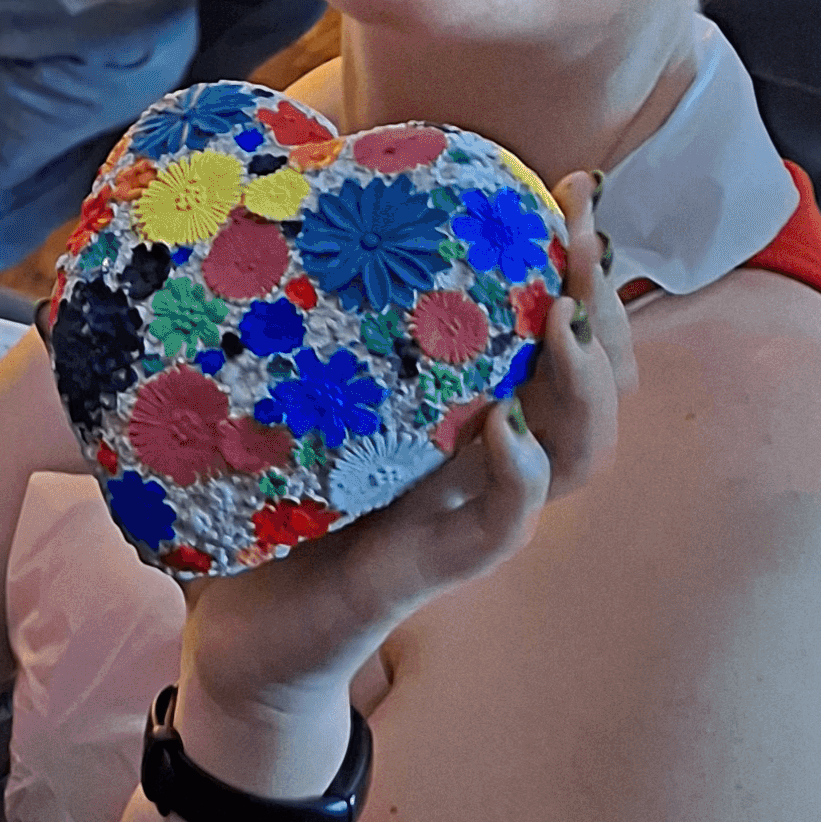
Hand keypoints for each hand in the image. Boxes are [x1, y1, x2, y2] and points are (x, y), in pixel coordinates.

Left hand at [173, 174, 629, 793]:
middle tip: (584, 230)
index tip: (576, 185)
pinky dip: (515, 484)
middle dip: (602, 301)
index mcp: (449, 411)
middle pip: (589, 383)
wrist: (227, 636)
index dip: (577, 264)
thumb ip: (270, 319)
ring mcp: (457, 518)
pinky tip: (508, 433)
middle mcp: (473, 460)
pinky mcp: (423, 575)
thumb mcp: (272, 399)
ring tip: (565, 321)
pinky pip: (496, 530)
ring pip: (573, 455)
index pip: (551, 332)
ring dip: (581, 385)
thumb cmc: (255, 510)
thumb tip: (218, 195)